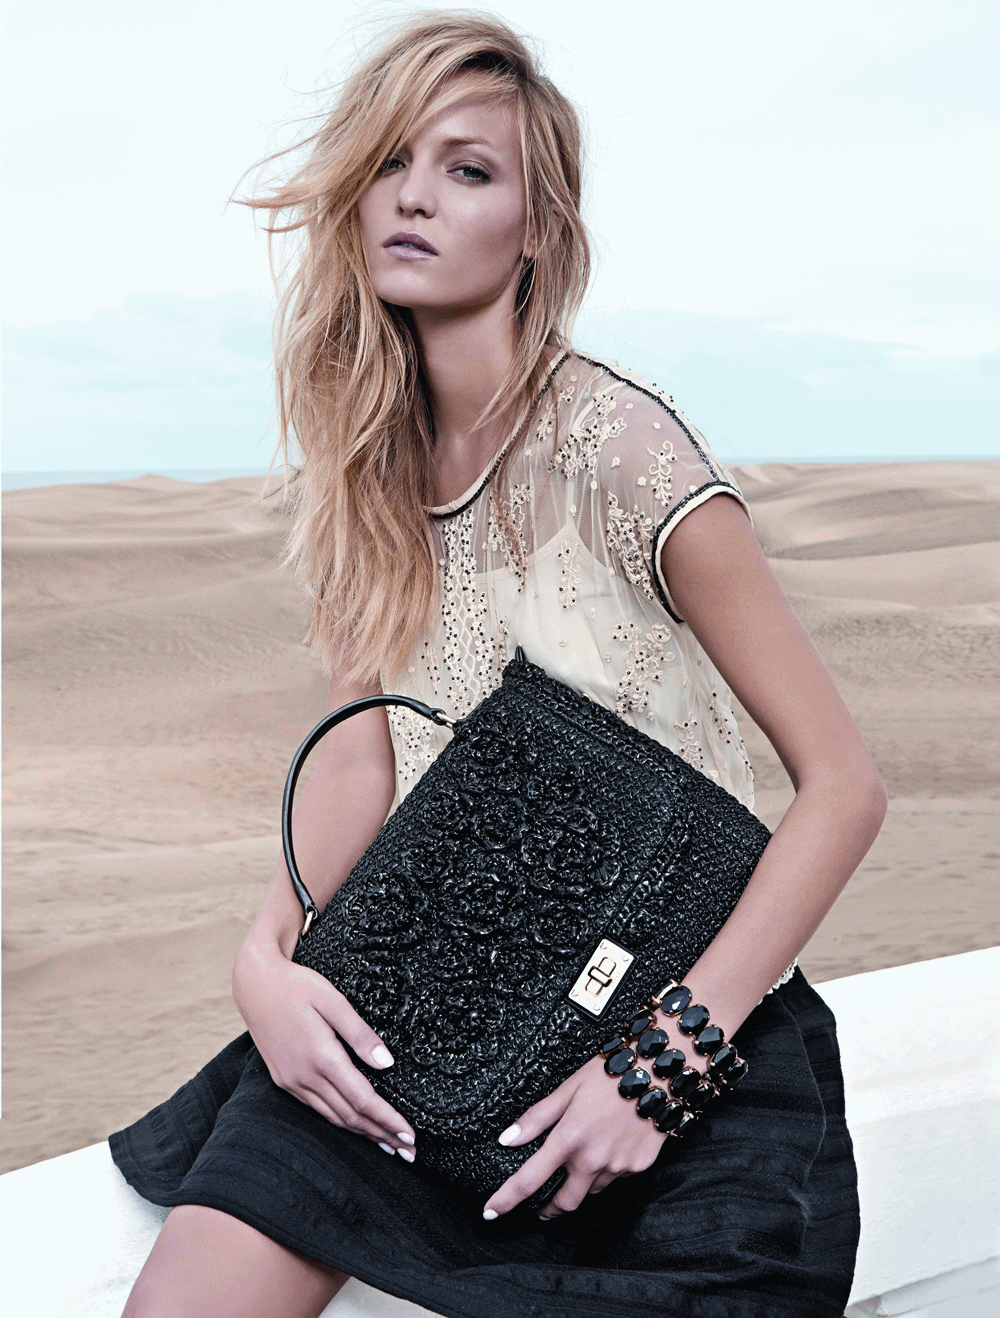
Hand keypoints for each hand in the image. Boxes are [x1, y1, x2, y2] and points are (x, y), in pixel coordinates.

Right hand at [232, 939, 415, 1157]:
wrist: (255, 984)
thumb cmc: (298, 986)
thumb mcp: (333, 1000)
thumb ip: (361, 1034)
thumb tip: (387, 1064)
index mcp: (321, 1057)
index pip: (363, 1100)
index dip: (389, 1121)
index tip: (411, 1137)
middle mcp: (304, 1076)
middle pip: (350, 1117)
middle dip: (382, 1136)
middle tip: (409, 1152)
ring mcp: (291, 1082)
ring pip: (333, 1117)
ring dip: (362, 1134)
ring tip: (388, 1145)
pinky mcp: (284, 1080)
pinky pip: (317, 1108)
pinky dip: (340, 1121)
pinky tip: (355, 1124)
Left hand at [483, 1016, 717, 1219]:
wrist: (660, 1073)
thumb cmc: (611, 1074)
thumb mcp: (568, 1088)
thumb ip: (537, 1117)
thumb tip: (507, 1138)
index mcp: (569, 1139)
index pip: (529, 1180)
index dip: (506, 1199)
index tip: (490, 1212)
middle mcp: (593, 1160)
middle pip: (563, 1203)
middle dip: (548, 1210)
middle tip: (540, 1208)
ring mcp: (618, 1167)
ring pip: (592, 1192)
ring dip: (579, 1186)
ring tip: (578, 1166)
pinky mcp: (638, 1167)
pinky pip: (616, 1179)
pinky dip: (606, 1171)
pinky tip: (608, 1149)